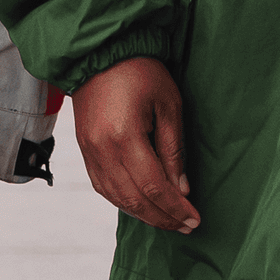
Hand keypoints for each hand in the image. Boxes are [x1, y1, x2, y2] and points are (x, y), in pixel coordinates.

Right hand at [71, 55, 198, 234]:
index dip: (175, 208)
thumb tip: (182, 189)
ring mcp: (89, 152)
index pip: (153, 186)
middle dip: (162, 217)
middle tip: (186, 226)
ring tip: (167, 220)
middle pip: (134, 199)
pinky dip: (123, 202)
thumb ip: (174, 150)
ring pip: (116, 198)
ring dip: (143, 214)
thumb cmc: (139, 72)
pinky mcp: (85, 150)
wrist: (99, 52)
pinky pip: (103, 187)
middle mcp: (102, 150)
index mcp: (124, 137)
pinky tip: (141, 205)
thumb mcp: (168, 105)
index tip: (194, 220)